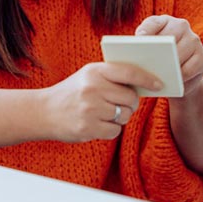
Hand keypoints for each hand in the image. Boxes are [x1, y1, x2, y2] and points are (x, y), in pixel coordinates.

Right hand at [41, 62, 161, 142]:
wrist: (44, 111)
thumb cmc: (73, 92)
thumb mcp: (89, 75)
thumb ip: (113, 75)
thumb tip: (144, 82)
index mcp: (95, 71)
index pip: (129, 72)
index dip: (147, 78)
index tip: (158, 85)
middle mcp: (93, 88)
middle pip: (131, 98)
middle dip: (130, 103)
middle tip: (120, 104)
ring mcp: (90, 108)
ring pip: (124, 115)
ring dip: (120, 117)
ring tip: (104, 113)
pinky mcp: (87, 128)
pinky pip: (115, 131)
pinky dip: (110, 129)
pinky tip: (97, 123)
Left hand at [135, 15, 202, 97]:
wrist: (181, 73)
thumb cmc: (161, 59)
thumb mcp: (149, 50)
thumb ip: (144, 46)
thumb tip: (139, 50)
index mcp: (164, 21)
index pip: (153, 23)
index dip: (145, 31)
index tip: (139, 39)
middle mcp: (181, 25)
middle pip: (168, 39)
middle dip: (157, 54)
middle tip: (147, 66)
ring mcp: (194, 39)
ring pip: (179, 54)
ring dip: (168, 67)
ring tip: (158, 76)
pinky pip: (189, 69)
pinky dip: (179, 77)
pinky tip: (172, 81)